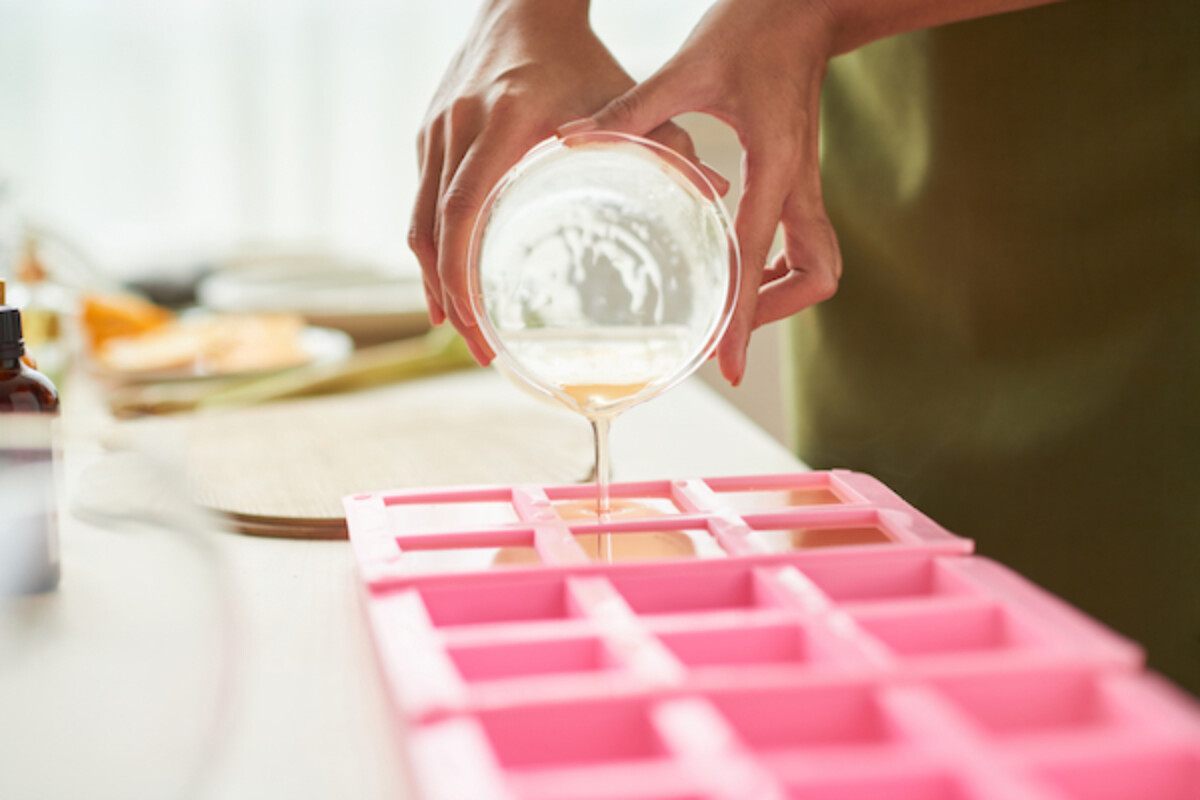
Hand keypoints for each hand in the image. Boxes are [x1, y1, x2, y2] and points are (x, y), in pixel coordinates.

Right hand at [409, 0, 727, 363]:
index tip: (480, 327)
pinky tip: (448, 276)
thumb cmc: (577, 55)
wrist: (522, 3)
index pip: (464, 213)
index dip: (463, 278)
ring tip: (458, 324)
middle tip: (476, 346)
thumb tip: (713, 194)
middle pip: (431, 230)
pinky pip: (421, 199)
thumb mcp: (620, 95)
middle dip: (449, 297)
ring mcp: (435, 130)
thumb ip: (667, 142)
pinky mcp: (428, 132)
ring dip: (433, 278)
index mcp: (503, 123)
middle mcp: (458, 127)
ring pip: (418, 220)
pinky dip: (432, 244)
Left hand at [561, 0, 842, 384]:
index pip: (761, 259)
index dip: (745, 319)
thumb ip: (632, 112)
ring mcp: (806, 182)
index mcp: (775, 165)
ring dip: (782, 292)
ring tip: (733, 304)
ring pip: (819, 263)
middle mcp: (799, 183)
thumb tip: (572, 141)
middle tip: (729, 330)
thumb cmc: (754, 27)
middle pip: (815, 276)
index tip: (727, 366)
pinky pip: (805, 240)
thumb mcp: (689, 68)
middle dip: (776, 311)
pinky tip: (739, 259)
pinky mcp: (801, 175)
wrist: (809, 2)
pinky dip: (778, 264)